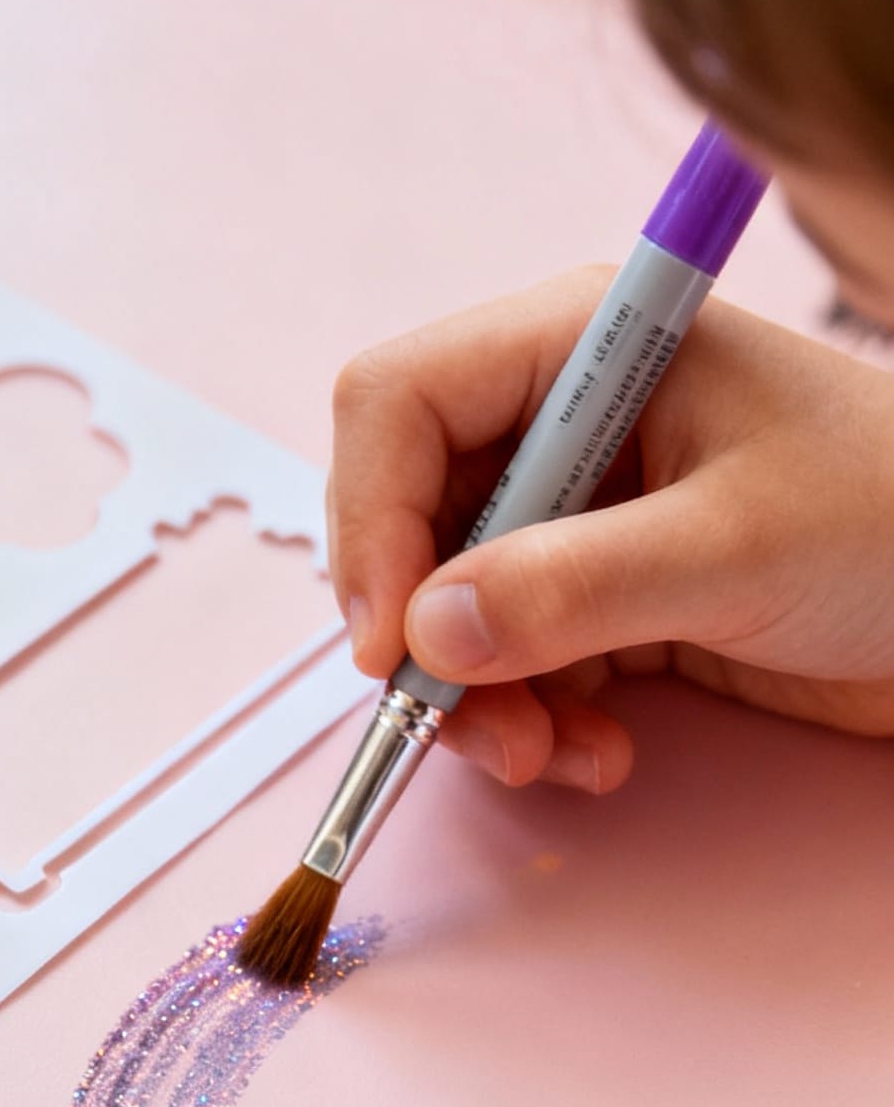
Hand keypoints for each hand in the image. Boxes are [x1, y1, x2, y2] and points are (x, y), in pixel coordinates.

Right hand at [328, 269, 893, 790]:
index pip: (400, 405)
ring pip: (451, 614)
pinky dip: (534, 724)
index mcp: (585, 347)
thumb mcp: (733, 549)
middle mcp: (565, 423)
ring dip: (483, 705)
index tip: (393, 643)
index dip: (374, 522)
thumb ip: (571, 587)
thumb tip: (427, 636)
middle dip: (429, 639)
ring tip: (556, 759)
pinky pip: (513, 667)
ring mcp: (582, 517)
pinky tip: (599, 754)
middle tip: (478, 732)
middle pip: (410, 523)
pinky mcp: (604, 599)